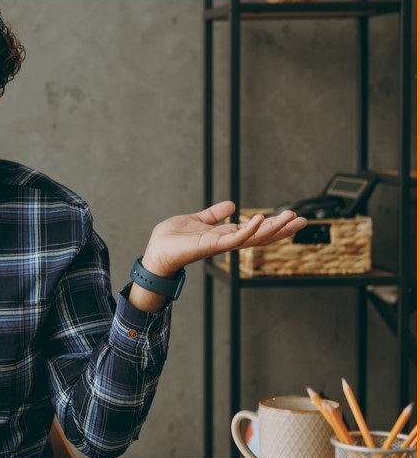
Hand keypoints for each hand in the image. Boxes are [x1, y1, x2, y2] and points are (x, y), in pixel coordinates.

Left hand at [141, 201, 306, 275]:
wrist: (155, 252)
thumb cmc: (171, 240)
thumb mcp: (196, 220)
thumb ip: (213, 214)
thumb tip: (232, 205)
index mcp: (224, 235)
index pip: (254, 230)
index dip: (273, 225)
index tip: (292, 217)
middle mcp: (226, 242)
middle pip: (261, 236)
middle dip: (282, 229)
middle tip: (302, 220)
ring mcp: (221, 245)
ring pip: (253, 238)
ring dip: (272, 228)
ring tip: (289, 218)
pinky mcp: (212, 246)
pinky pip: (235, 238)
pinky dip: (249, 229)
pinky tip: (260, 220)